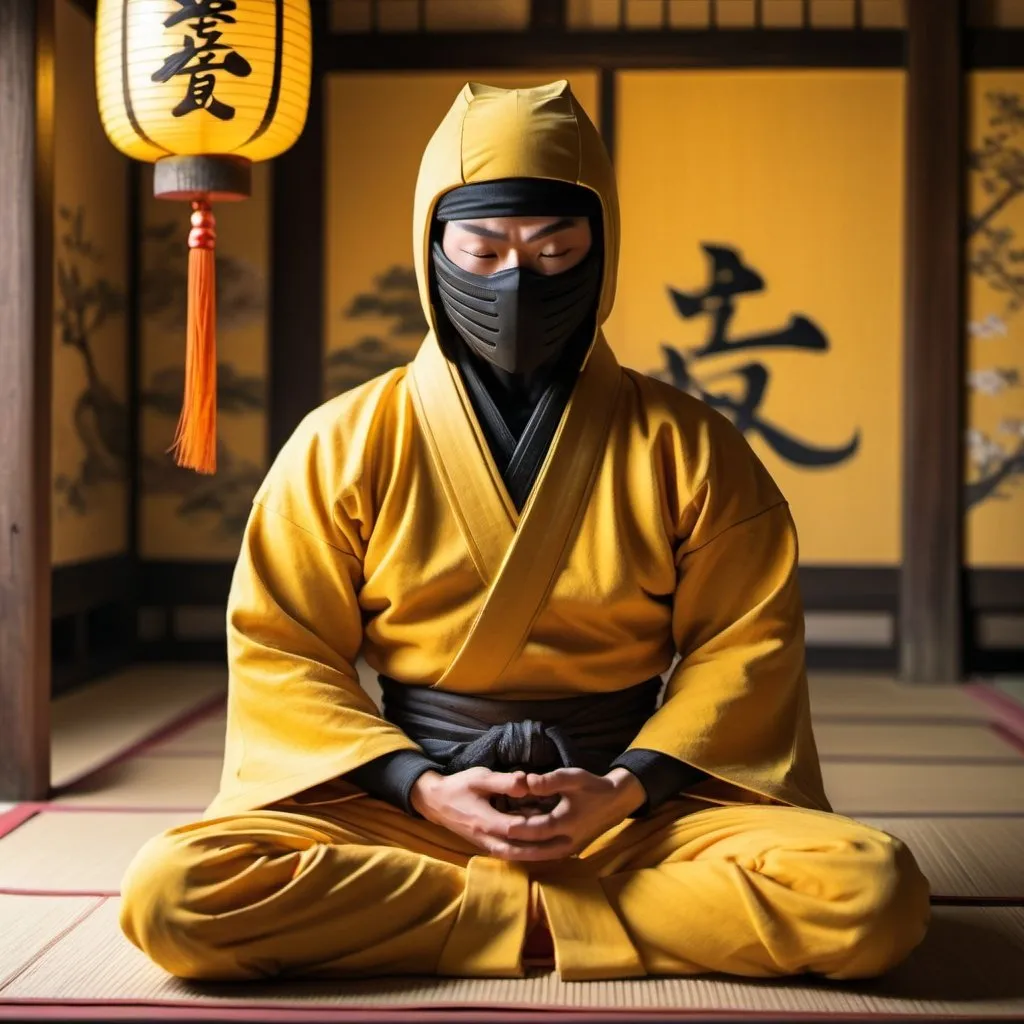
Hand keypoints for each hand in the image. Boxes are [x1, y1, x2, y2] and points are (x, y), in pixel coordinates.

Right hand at [410, 767, 576, 861]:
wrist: (435, 801)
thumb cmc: (459, 786)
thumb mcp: (481, 777)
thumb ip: (504, 782)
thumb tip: (527, 783)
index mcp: (485, 820)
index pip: (516, 829)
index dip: (538, 829)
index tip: (559, 825)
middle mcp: (486, 838)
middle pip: (519, 851)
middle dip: (544, 851)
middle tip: (568, 846)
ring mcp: (485, 845)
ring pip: (515, 856)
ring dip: (537, 856)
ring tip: (560, 852)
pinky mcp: (485, 846)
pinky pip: (508, 854)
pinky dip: (526, 854)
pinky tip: (541, 850)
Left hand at [505, 767, 646, 859]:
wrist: (616, 803)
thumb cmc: (593, 787)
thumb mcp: (574, 778)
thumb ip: (550, 781)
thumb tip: (527, 782)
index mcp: (565, 824)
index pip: (533, 830)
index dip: (513, 828)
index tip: (493, 825)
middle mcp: (565, 842)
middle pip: (532, 850)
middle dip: (511, 847)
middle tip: (488, 842)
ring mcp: (568, 850)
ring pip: (538, 855)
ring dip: (518, 851)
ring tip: (496, 846)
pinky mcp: (568, 851)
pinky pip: (545, 853)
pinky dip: (530, 850)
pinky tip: (514, 845)